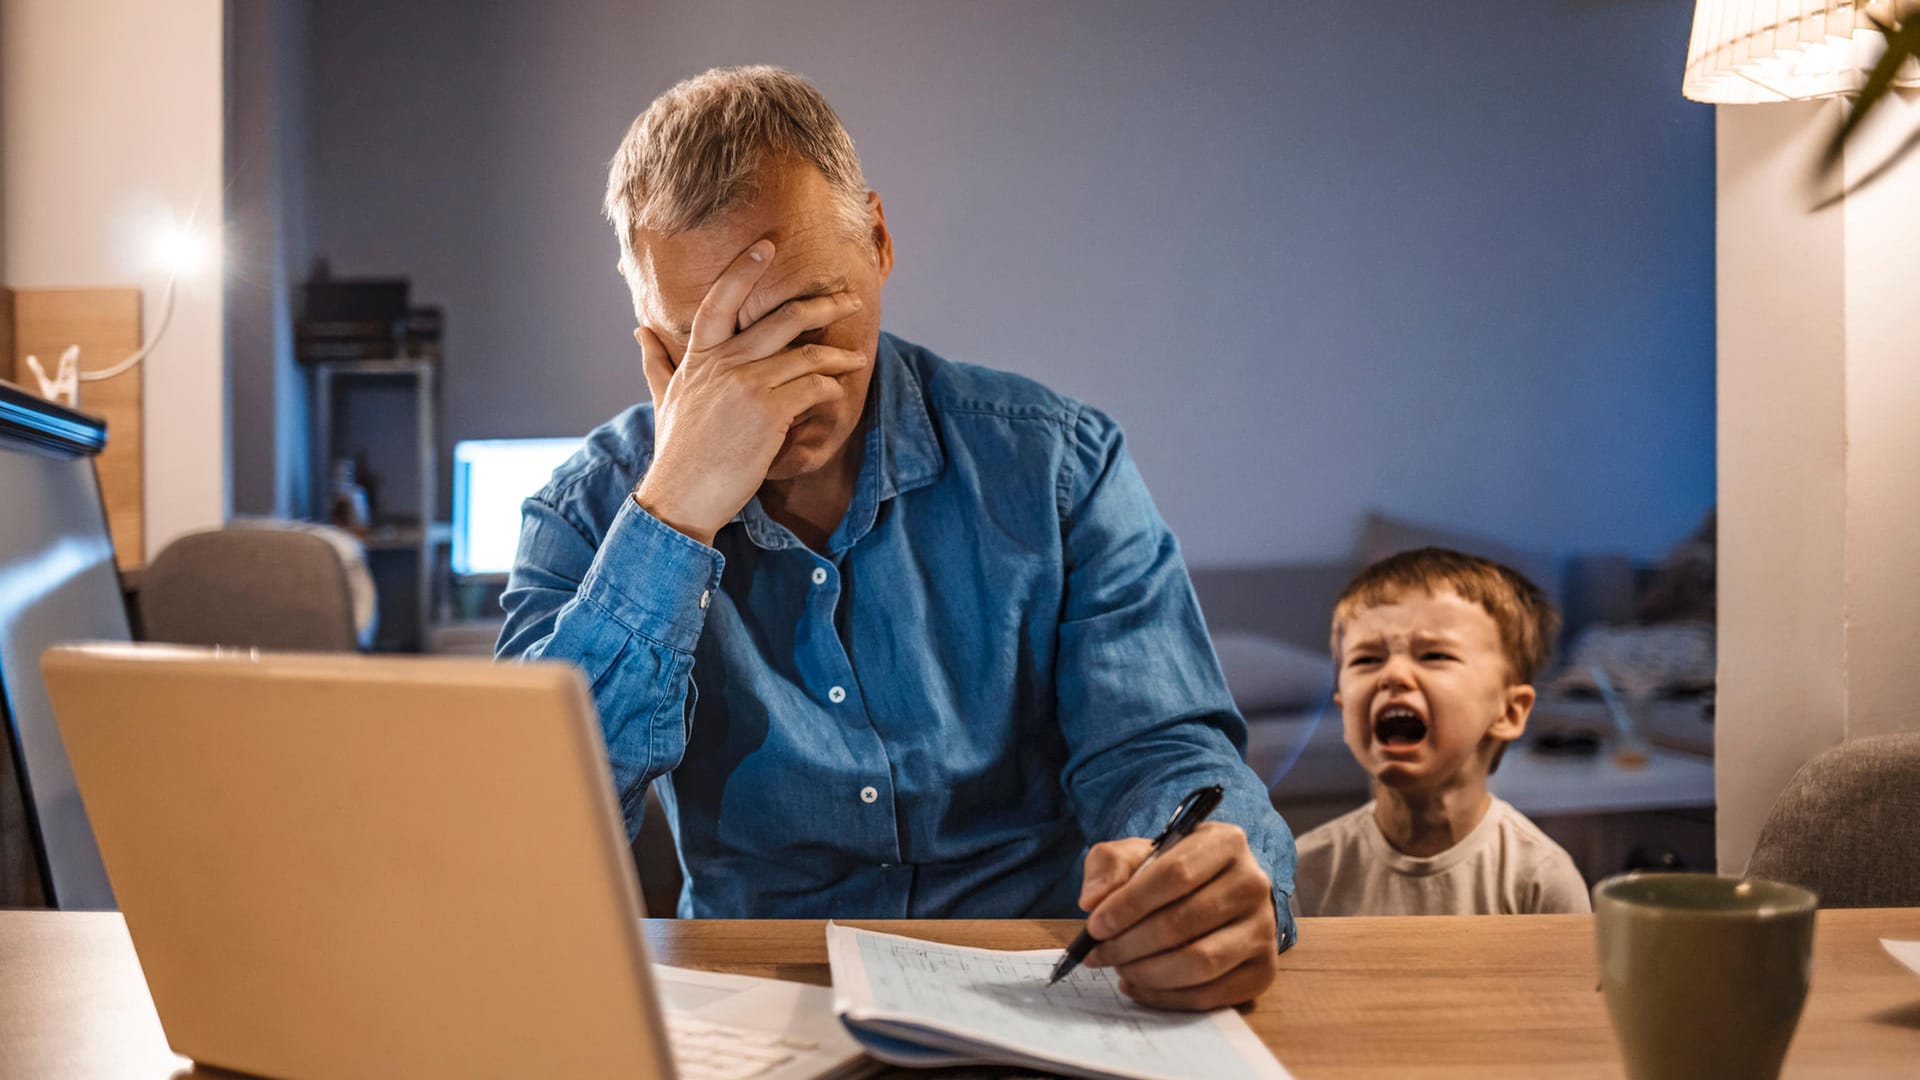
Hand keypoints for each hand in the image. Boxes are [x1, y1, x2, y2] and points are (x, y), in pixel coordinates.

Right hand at [633, 238, 866, 543]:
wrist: (682, 497)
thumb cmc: (677, 452)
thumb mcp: (663, 400)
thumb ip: (656, 362)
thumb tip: (639, 331)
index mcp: (699, 357)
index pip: (720, 300)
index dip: (743, 269)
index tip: (768, 246)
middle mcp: (724, 364)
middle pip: (782, 319)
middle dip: (823, 305)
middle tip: (849, 300)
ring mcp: (748, 386)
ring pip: (806, 354)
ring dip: (838, 354)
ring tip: (856, 357)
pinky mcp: (770, 414)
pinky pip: (813, 388)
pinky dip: (830, 389)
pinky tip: (838, 393)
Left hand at [1079, 821, 1278, 1009]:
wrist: (1211, 893)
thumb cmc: (1169, 872)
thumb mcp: (1136, 854)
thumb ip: (1109, 866)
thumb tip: (1093, 900)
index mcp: (1226, 843)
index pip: (1176, 874)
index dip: (1130, 904)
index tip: (1095, 924)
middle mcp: (1254, 884)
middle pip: (1184, 922)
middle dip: (1130, 943)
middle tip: (1098, 953)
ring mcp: (1264, 930)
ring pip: (1200, 963)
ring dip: (1147, 972)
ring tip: (1118, 968)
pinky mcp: (1263, 971)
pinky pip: (1211, 995)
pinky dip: (1166, 997)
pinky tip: (1137, 985)